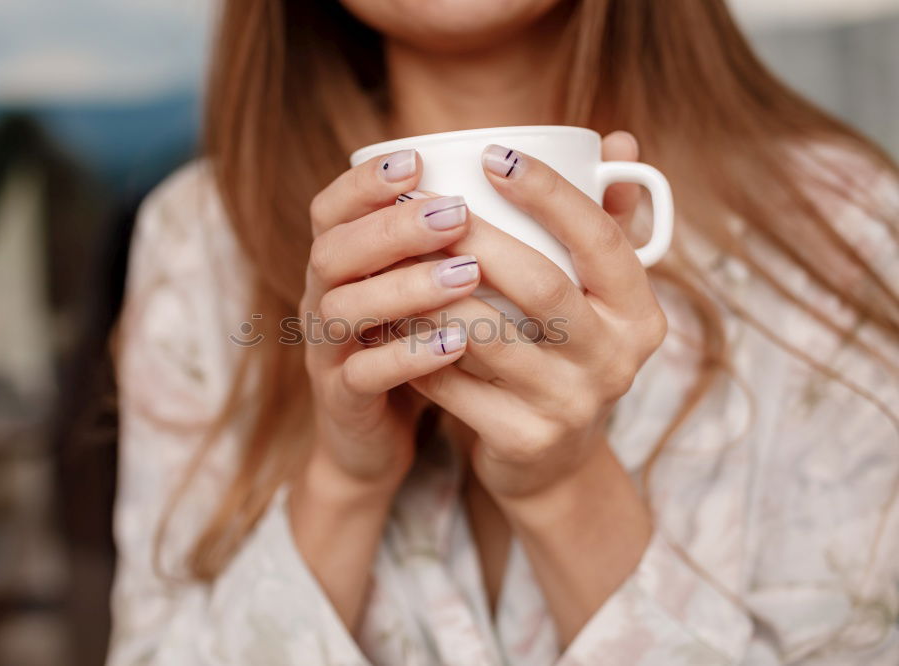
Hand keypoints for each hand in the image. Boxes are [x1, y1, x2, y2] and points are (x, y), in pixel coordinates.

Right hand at [300, 149, 480, 494]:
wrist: (377, 437)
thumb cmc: (417, 342)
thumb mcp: (428, 287)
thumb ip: (460, 238)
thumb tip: (537, 180)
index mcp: (341, 263)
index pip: (331, 209)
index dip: (364, 182)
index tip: (417, 160)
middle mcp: (324, 299)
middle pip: (333, 252)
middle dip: (392, 228)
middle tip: (455, 214)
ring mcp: (328, 352)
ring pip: (342, 311)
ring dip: (403, 288)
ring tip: (466, 275)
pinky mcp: (343, 402)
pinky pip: (363, 376)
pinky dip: (406, 356)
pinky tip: (456, 343)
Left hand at [408, 132, 666, 500]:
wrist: (551, 460)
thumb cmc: (565, 353)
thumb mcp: (597, 295)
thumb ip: (606, 220)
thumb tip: (615, 140)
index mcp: (640, 313)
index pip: (602, 239)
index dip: (550, 193)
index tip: (493, 154)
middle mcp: (617, 360)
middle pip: (541, 284)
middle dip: (477, 235)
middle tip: (425, 200)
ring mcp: (572, 406)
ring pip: (486, 335)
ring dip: (431, 289)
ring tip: (392, 251)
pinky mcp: (525, 440)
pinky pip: (454, 383)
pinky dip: (414, 345)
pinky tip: (387, 316)